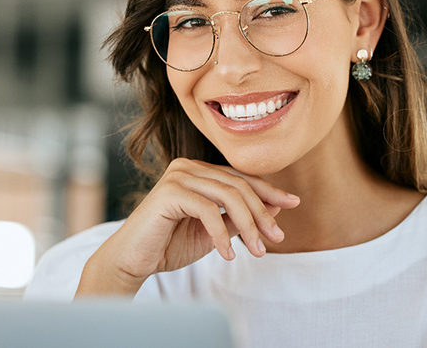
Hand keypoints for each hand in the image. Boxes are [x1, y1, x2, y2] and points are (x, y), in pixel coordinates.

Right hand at [76, 158, 299, 296]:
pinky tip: (228, 255)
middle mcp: (189, 167)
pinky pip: (208, 210)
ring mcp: (178, 175)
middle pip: (238, 185)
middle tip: (277, 238)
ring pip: (228, 195)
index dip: (269, 190)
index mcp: (199, 171)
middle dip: (262, 212)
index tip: (293, 202)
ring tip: (259, 250)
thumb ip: (239, 217)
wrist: (133, 260)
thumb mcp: (214, 231)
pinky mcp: (169, 191)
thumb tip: (275, 207)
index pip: (241, 177)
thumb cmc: (170, 244)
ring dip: (248, 225)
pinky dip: (222, 234)